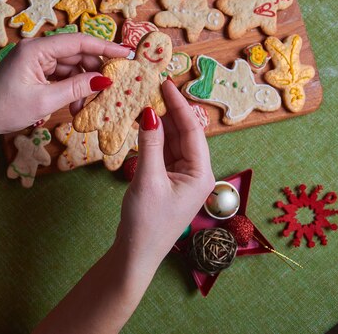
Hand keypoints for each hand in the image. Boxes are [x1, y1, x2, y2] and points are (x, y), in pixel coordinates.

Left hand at [0, 33, 129, 139]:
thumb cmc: (5, 109)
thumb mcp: (45, 100)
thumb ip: (76, 88)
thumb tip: (104, 80)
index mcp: (36, 49)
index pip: (79, 41)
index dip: (105, 46)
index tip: (127, 53)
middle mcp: (37, 49)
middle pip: (77, 53)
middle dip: (93, 72)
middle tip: (109, 90)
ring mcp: (36, 60)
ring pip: (71, 66)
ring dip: (82, 85)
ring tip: (84, 107)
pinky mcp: (35, 70)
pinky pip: (61, 74)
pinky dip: (71, 88)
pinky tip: (75, 105)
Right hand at [115, 78, 214, 267]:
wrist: (136, 254)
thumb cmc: (147, 222)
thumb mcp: (147, 179)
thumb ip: (150, 144)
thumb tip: (148, 112)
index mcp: (201, 173)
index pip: (192, 129)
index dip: (178, 104)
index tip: (165, 83)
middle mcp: (196, 172)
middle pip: (184, 132)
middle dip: (169, 109)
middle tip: (152, 85)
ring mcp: (182, 176)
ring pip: (173, 140)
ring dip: (159, 122)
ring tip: (145, 99)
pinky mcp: (168, 180)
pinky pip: (163, 151)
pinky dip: (153, 137)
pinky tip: (142, 124)